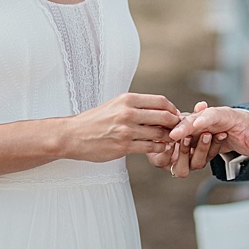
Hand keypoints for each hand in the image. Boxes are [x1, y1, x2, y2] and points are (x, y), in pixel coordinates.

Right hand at [65, 93, 179, 161]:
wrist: (72, 135)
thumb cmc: (95, 120)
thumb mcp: (115, 105)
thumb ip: (137, 106)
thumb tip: (162, 110)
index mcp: (127, 100)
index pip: (161, 102)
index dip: (173, 110)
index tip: (175, 116)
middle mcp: (128, 113)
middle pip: (165, 117)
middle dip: (175, 124)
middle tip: (177, 129)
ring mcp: (126, 130)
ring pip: (160, 133)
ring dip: (168, 138)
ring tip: (168, 139)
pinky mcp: (124, 146)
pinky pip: (150, 147)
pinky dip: (159, 148)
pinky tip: (159, 147)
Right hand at [165, 102, 248, 177]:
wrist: (244, 130)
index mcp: (227, 115)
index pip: (214, 114)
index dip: (205, 118)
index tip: (197, 124)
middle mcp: (211, 119)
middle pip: (195, 120)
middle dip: (185, 126)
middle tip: (174, 135)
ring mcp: (202, 126)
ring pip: (187, 130)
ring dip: (180, 135)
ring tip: (172, 143)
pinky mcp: (196, 135)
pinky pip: (185, 138)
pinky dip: (178, 143)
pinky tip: (169, 149)